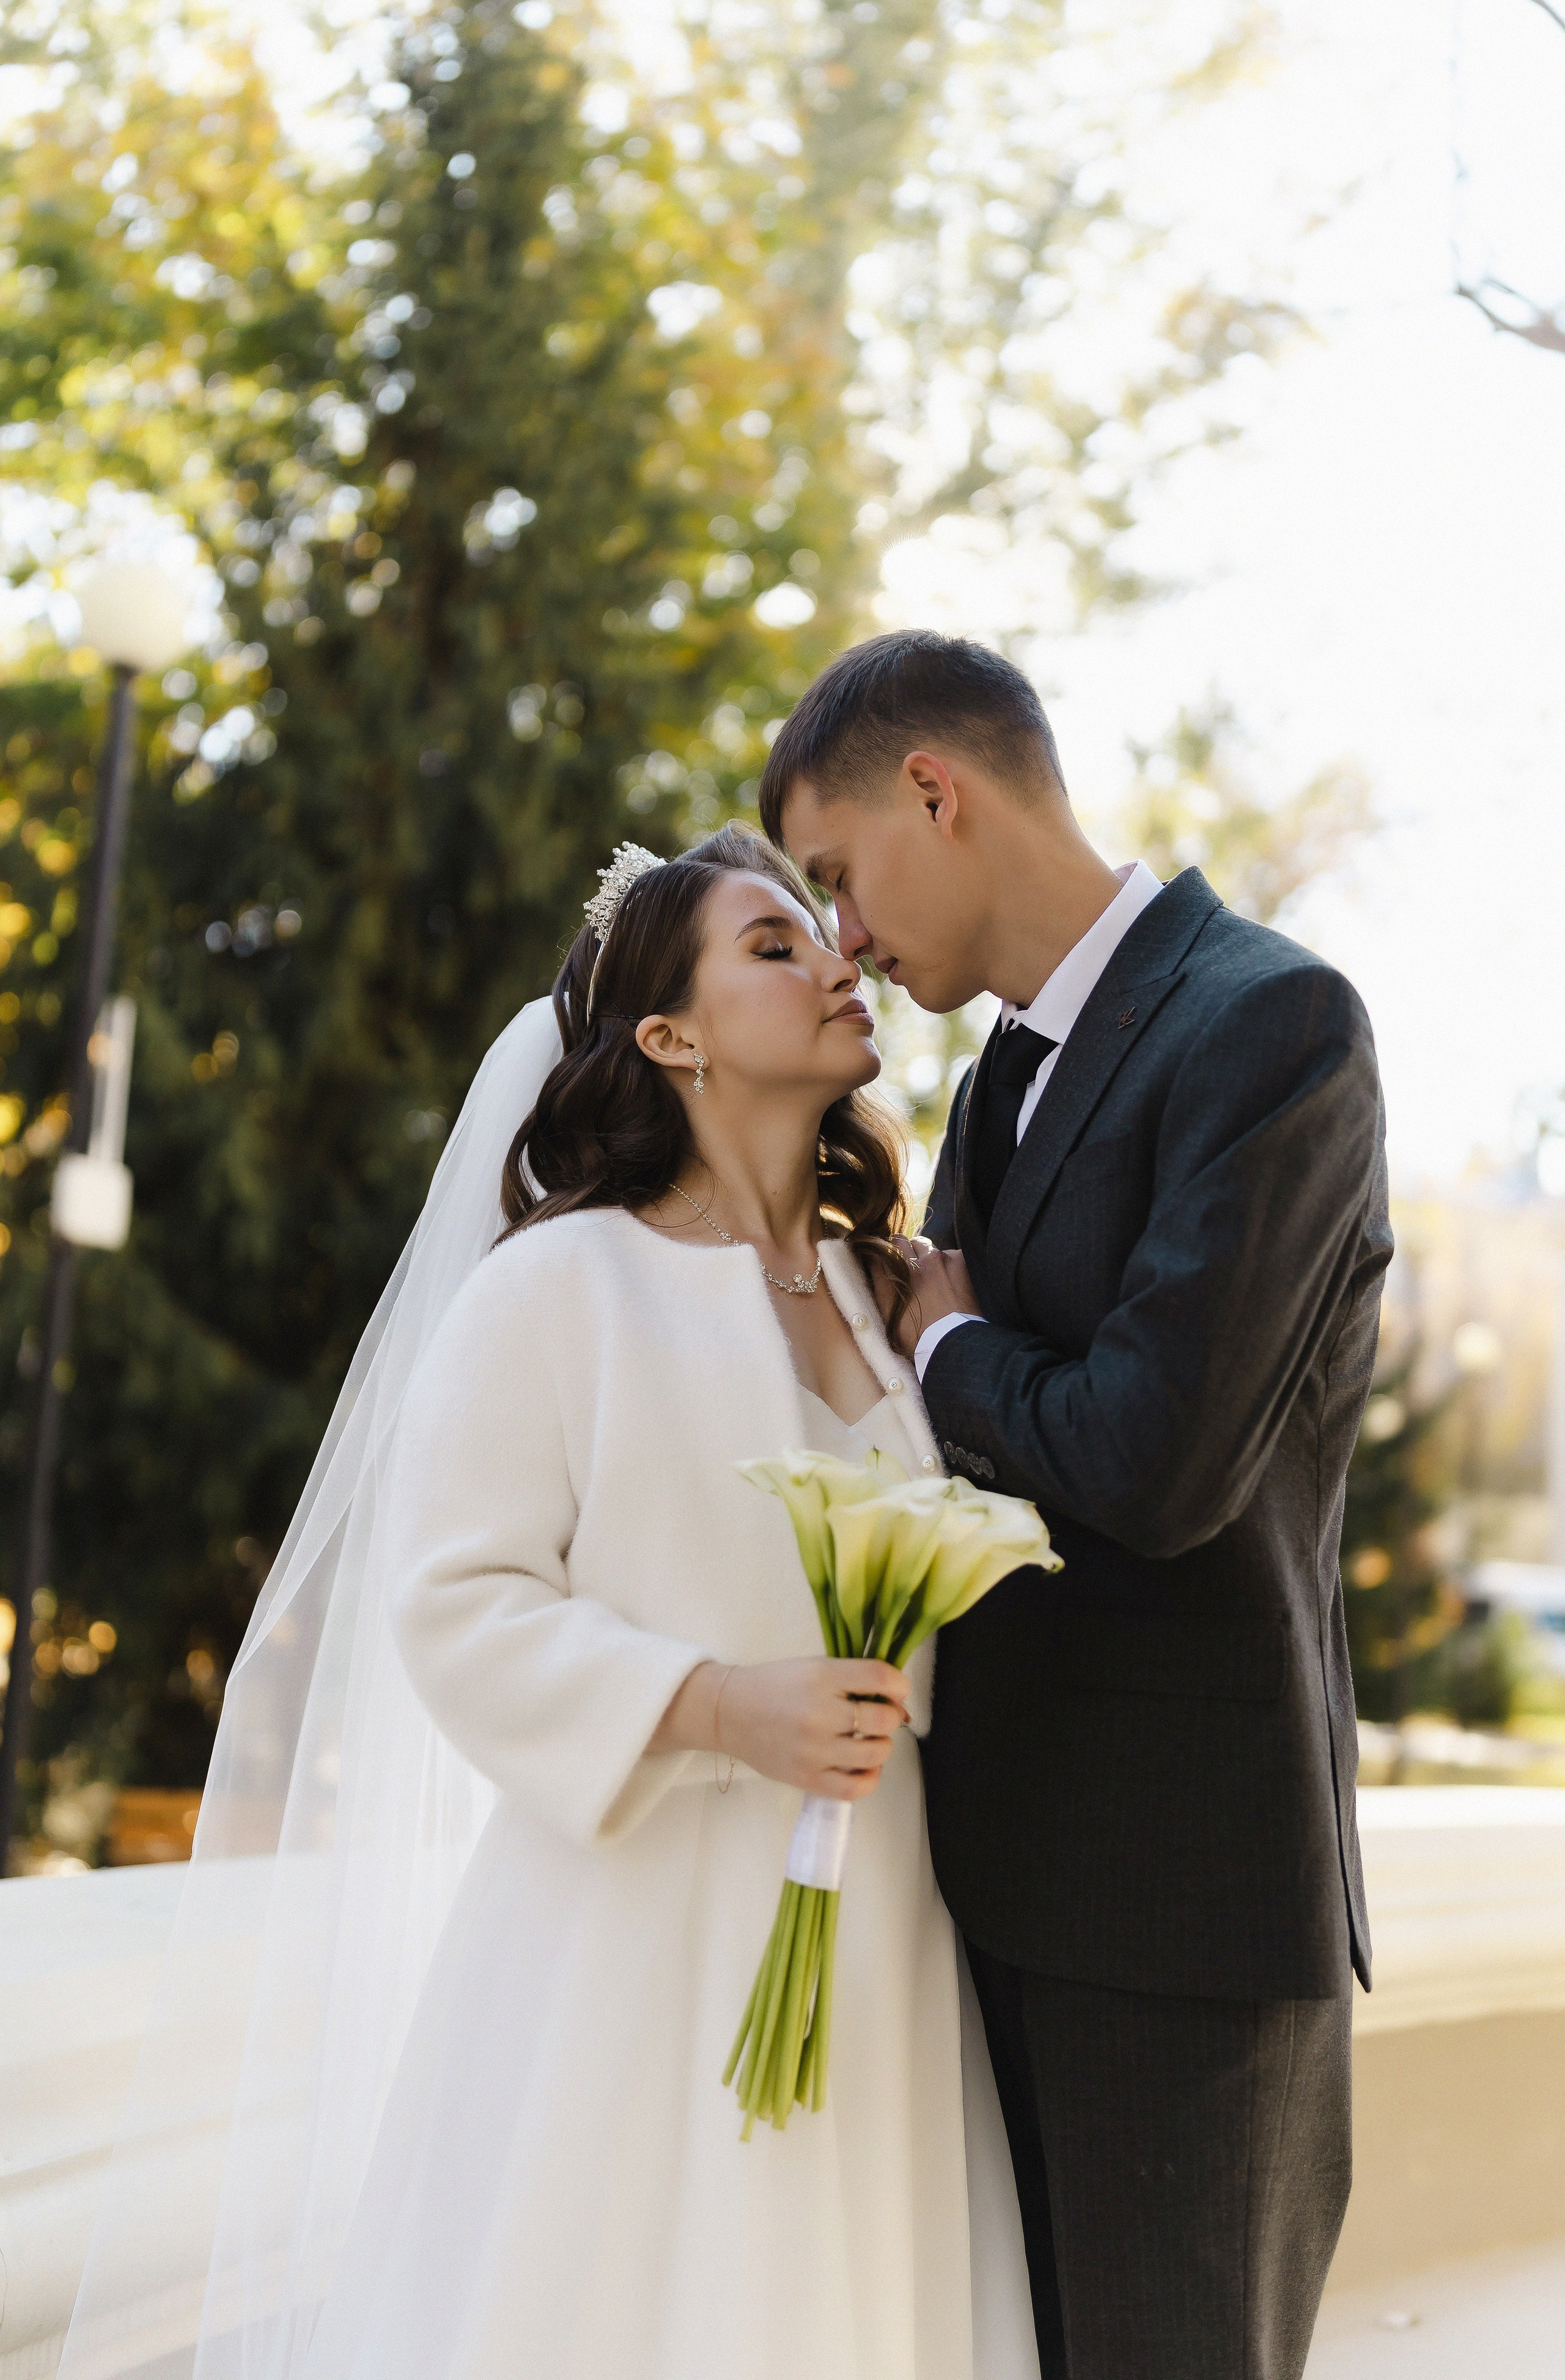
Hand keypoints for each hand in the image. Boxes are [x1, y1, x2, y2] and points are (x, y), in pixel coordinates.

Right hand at [651, 1657, 910, 1800]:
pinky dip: (869, 1777)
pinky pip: (855, 1788)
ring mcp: (813, 1750)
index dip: (899, 1684)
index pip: (880, 1677)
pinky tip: (862, 1766)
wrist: (729, 1712)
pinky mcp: (806, 1778)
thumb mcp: (814, 1668)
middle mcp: (819, 1713)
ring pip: (876, 1754)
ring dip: (881, 1746)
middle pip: (883, 1719)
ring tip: (867, 1741)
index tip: (896, 1690)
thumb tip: (899, 1704)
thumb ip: (854, 1679)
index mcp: (822, 1677)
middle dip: (890, 1717)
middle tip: (877, 1716)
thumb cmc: (775, 1686)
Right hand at [883, 1234, 981, 1359]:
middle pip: (903, 1241)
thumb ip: (880, 1279)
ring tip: (932, 1278)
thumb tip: (874, 1258)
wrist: (952, 1343)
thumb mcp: (888, 1310)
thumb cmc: (916, 1333)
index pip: (882, 1247)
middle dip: (903, 1251)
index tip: (886, 1262)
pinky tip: (952, 1280)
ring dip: (927, 1257)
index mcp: (896, 1270)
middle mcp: (917, 1258)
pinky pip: (952, 1254)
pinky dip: (950, 1264)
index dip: (883, 1254)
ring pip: (928, 1247)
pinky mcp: (961, 1262)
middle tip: (908, 1269)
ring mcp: (941, 1258)